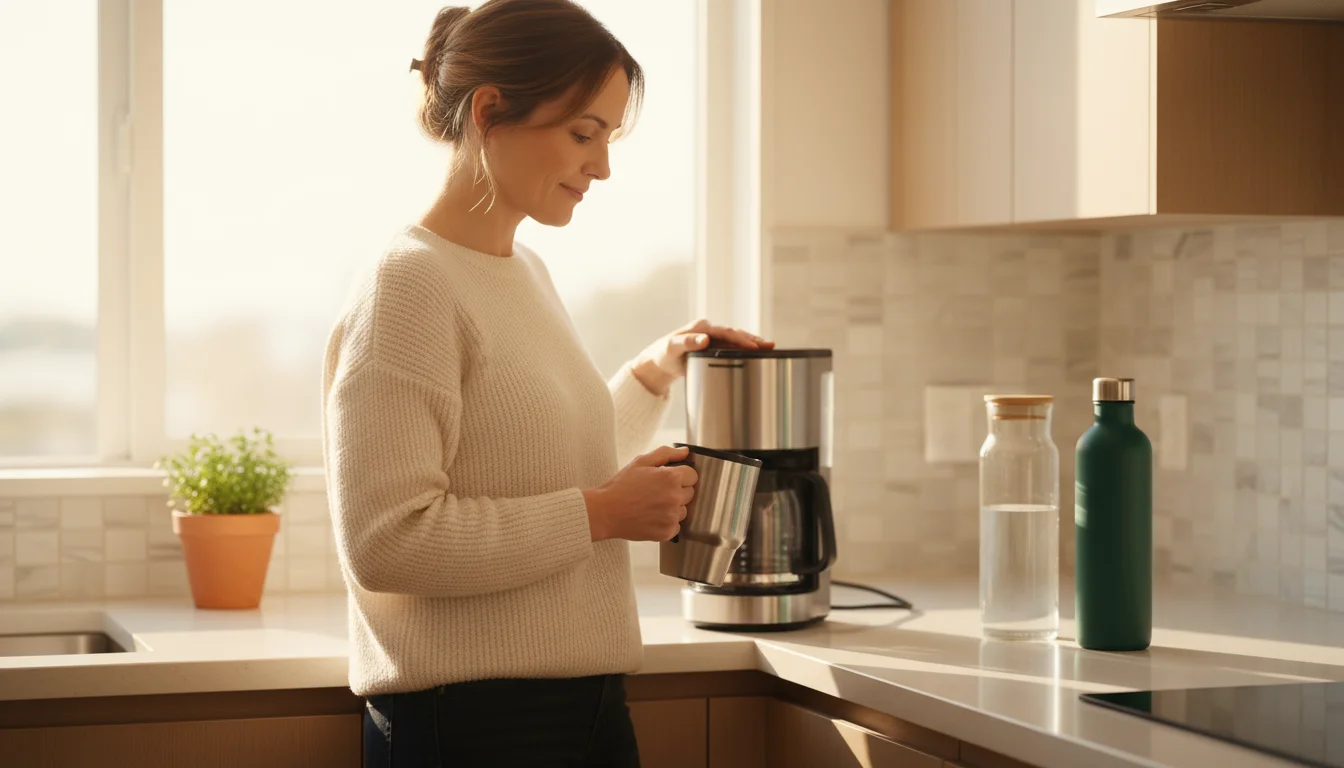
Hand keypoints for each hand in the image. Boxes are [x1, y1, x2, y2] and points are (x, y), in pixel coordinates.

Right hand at [583, 445, 697, 541]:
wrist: (605, 512)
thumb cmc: (621, 486)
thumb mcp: (641, 462)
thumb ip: (666, 453)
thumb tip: (685, 451)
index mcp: (671, 477)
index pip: (693, 475)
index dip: (681, 475)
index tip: (668, 479)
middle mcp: (675, 497)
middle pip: (690, 493)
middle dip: (677, 490)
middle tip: (656, 492)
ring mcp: (672, 516)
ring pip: (683, 510)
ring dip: (673, 507)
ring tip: (652, 505)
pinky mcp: (667, 532)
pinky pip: (676, 525)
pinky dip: (666, 522)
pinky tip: (651, 517)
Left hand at [631, 318, 775, 395]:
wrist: (658, 362)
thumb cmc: (663, 354)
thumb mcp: (672, 347)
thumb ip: (687, 342)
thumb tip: (705, 338)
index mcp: (701, 327)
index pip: (726, 331)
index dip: (741, 338)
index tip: (753, 346)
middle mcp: (708, 330)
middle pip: (735, 333)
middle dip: (753, 339)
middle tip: (769, 345)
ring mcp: (711, 338)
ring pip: (735, 339)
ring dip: (752, 342)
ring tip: (769, 347)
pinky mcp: (712, 347)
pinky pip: (731, 347)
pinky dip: (744, 348)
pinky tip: (755, 352)